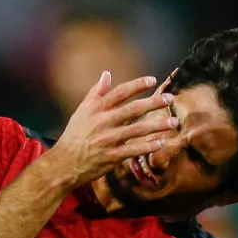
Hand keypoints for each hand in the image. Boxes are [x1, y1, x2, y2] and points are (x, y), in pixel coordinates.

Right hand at [41, 72, 179, 190]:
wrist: (63, 163)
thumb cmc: (74, 136)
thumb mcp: (81, 111)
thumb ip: (96, 93)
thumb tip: (106, 74)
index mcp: (96, 109)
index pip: (120, 92)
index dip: (137, 85)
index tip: (153, 80)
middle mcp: (103, 122)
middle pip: (133, 109)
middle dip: (153, 103)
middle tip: (170, 98)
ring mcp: (108, 140)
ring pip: (137, 130)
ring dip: (158, 125)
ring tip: (174, 122)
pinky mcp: (111, 156)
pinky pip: (134, 150)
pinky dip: (148, 146)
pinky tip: (162, 142)